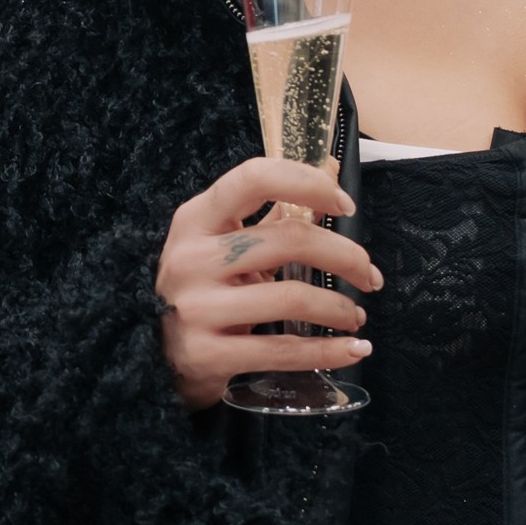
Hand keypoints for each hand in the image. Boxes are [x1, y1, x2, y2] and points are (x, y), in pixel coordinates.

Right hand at [156, 158, 381, 410]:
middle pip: (288, 240)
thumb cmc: (205, 289)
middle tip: (368, 275)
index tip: (345, 205)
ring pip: (292, 298)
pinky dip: (329, 352)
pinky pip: (282, 351)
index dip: (308, 184)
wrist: (157, 358)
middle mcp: (191, 258)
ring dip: (341, 308)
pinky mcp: (205, 355)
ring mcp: (195, 308)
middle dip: (346, 257)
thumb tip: (330, 166)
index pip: (255, 178)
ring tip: (356, 316)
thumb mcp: (225, 242)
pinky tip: (353, 350)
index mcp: (197, 219)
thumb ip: (276, 209)